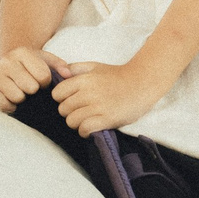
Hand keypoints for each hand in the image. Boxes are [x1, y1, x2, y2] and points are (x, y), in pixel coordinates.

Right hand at [0, 47, 70, 111]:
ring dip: (22, 99)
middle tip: (29, 87)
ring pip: (18, 97)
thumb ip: (59, 65)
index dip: (46, 83)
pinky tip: (10, 98)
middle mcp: (6, 61)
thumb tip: (67, 74)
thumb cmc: (29, 67)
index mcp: (22, 52)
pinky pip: (5, 105)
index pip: (43, 76)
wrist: (4, 68)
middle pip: (31, 87)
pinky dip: (11, 105)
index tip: (41, 81)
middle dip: (34, 91)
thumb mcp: (45, 61)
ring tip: (20, 92)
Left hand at [52, 59, 170, 134]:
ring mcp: (98, 106)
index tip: (72, 100)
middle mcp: (88, 92)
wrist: (142, 83)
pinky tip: (91, 127)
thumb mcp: (94, 66)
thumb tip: (59, 74)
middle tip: (81, 111)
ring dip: (77, 123)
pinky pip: (84, 129)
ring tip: (87, 119)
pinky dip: (85, 131)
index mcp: (83, 79)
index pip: (56, 94)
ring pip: (71, 121)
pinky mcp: (107, 119)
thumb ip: (74, 68)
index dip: (62, 99)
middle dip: (69, 112)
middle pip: (62, 109)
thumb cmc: (116, 76)